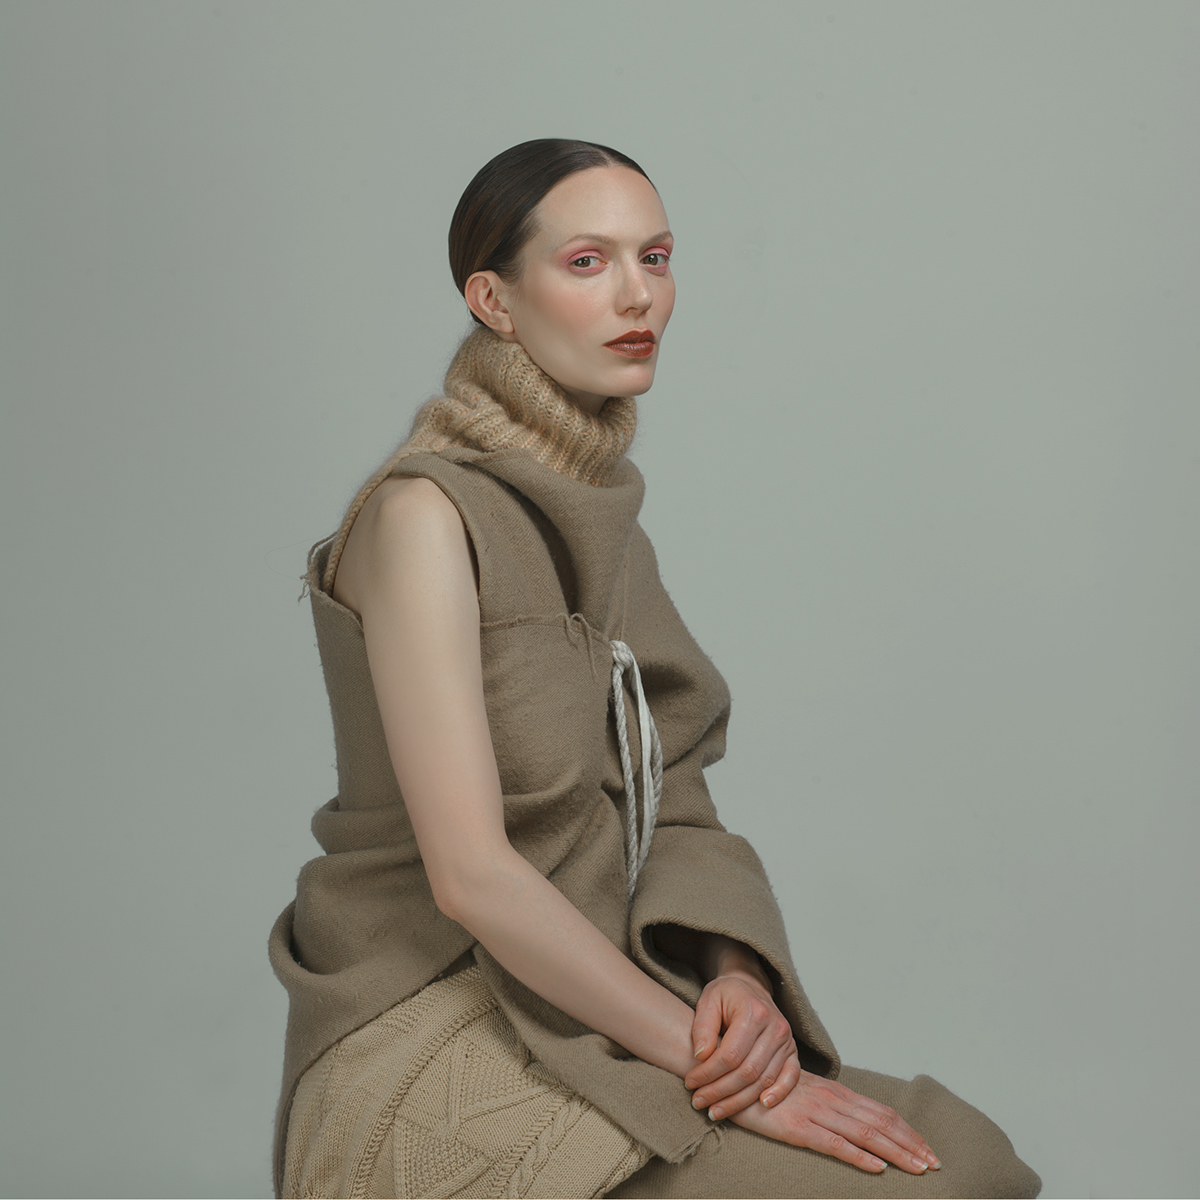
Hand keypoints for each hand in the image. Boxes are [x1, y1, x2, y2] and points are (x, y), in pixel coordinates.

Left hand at [683, 973, 800, 1119]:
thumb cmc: (726, 995)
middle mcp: (775, 1027)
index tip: (690, 1083)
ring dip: (739, 1100)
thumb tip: (700, 1056)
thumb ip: (702, 1027)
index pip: (730, 1054)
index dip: (708, 1073)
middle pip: (747, 1071)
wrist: (750, 986)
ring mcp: (787, 1041)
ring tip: (716, 1110)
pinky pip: (790, 1077)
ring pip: (763, 1080)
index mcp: (753, 1012)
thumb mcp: (708, 1001)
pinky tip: (761, 1105)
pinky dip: (778, 1093)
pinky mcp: (792, 1051)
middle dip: (720, 1091)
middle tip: (699, 1101)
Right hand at [726, 1068, 941, 1174]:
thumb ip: (827, 1106)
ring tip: (919, 1169)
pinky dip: (859, 1156)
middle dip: (912, 1144)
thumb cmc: (767, 1090)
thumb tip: (852, 1124)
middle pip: (881, 1122)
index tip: (929, 1149)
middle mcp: (831, 1100)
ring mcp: (816, 1113)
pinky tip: (877, 1168)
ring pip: (865, 1134)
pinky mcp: (797, 1128)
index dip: (908, 1131)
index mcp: (835, 1093)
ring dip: (896, 1152)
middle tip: (937, 1164)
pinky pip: (834, 1144)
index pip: (881, 1112)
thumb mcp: (803, 1096)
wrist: (732, 1074)